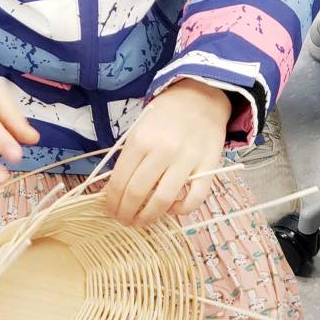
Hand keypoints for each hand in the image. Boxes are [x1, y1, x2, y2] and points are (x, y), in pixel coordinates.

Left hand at [105, 79, 230, 225]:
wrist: (200, 98)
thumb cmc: (164, 116)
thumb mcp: (138, 130)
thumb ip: (128, 159)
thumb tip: (114, 192)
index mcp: (140, 141)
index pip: (119, 182)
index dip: (111, 202)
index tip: (110, 210)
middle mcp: (162, 151)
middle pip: (137, 194)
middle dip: (126, 214)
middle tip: (124, 221)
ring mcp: (187, 160)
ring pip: (163, 201)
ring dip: (148, 218)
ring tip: (142, 221)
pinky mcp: (208, 167)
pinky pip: (194, 199)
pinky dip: (181, 211)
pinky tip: (172, 209)